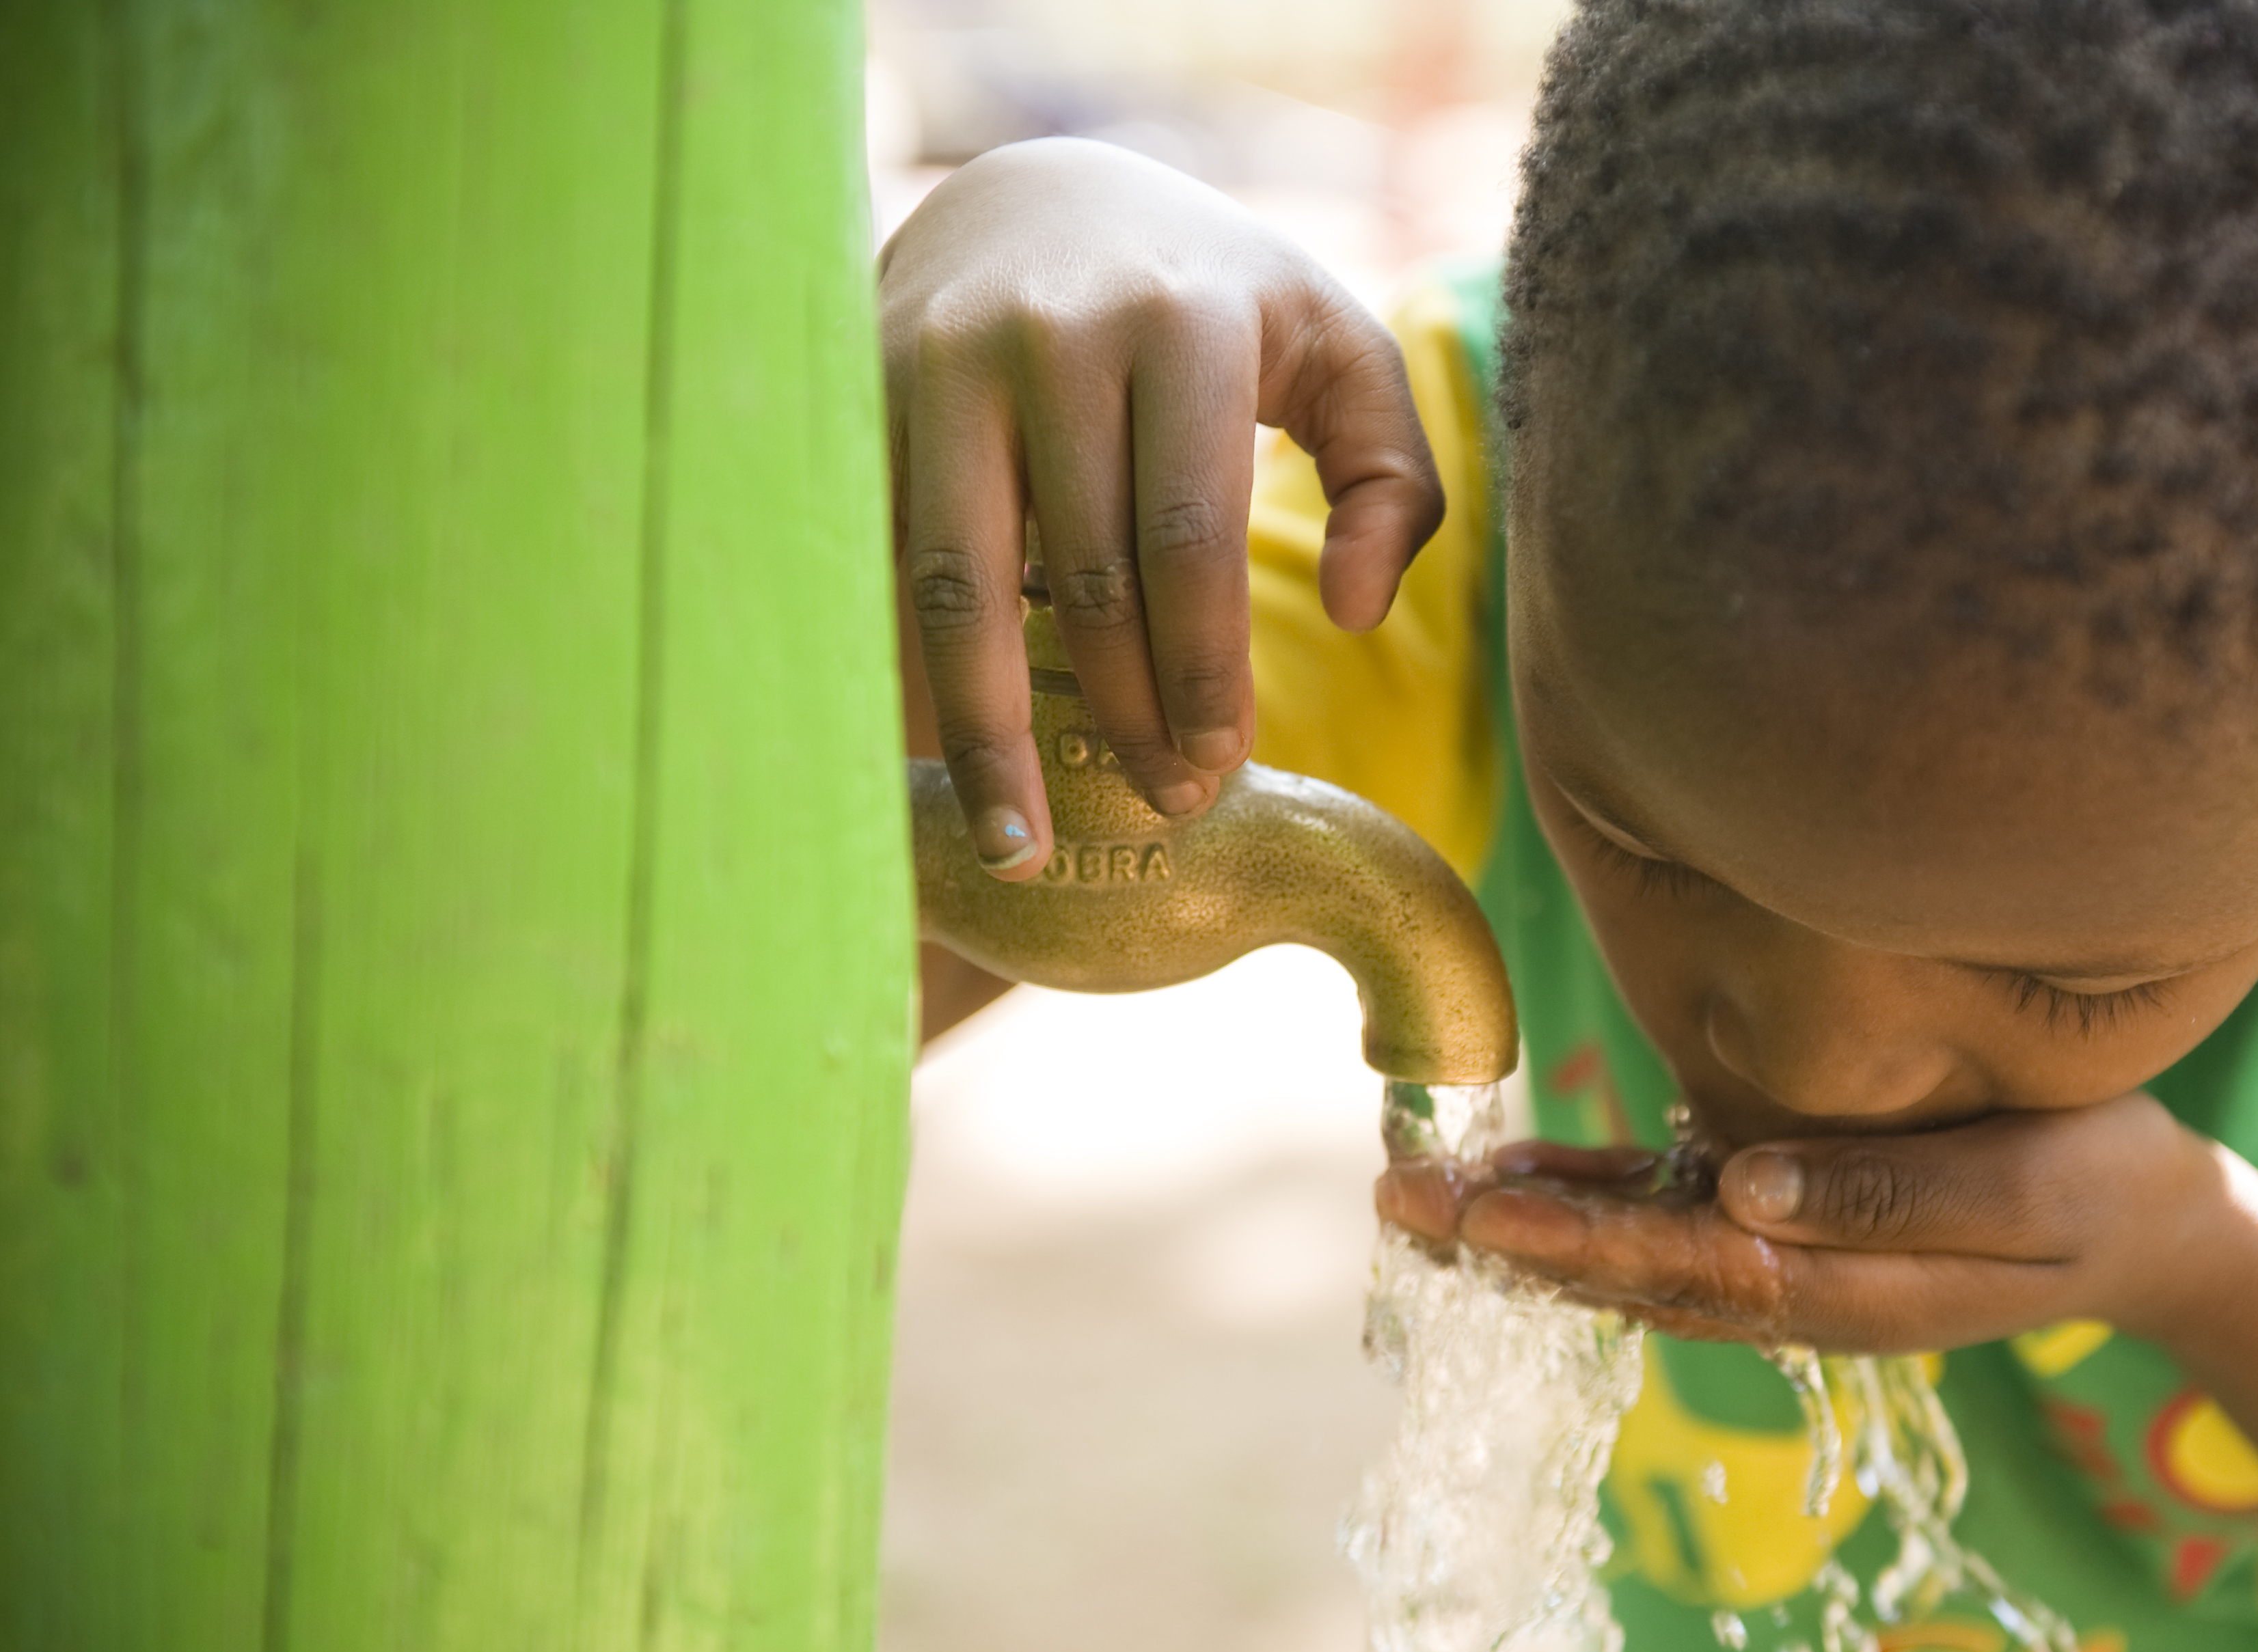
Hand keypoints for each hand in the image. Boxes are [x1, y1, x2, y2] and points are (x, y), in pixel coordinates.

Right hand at [881, 139, 1443, 876]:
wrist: (1036, 198)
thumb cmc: (1214, 302)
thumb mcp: (1338, 351)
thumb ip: (1391, 477)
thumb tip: (1355, 612)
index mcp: (1181, 323)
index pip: (1190, 536)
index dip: (1204, 672)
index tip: (1220, 767)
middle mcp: (1050, 334)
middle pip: (1085, 577)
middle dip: (1125, 715)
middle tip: (1165, 806)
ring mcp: (941, 362)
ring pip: (960, 584)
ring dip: (991, 730)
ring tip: (1023, 848)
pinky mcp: (866, 398)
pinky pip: (890, 563)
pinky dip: (919, 672)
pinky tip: (950, 764)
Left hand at [1378, 1095, 2257, 1357]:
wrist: (2162, 1225)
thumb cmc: (2106, 1186)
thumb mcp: (2027, 1191)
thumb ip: (1891, 1198)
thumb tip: (1747, 1189)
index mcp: (1845, 1291)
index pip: (1682, 1269)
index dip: (1573, 1240)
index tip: (1477, 1211)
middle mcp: (1796, 1288)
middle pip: (1628, 1271)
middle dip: (1509, 1240)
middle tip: (1394, 1200)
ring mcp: (1792, 1259)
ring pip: (1635, 1249)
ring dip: (1527, 1225)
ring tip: (1419, 1191)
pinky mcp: (1798, 1216)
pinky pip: (1677, 1214)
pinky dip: (1595, 1196)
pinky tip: (1521, 1168)